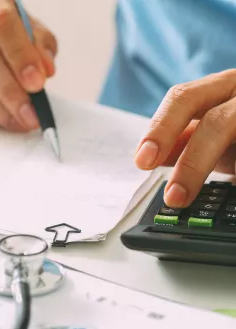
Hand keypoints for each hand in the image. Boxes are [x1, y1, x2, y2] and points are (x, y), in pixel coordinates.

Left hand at [134, 69, 235, 207]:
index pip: (182, 99)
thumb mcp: (210, 132)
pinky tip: (233, 184)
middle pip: (217, 122)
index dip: (160, 129)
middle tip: (174, 196)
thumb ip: (182, 141)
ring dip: (214, 170)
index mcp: (218, 88)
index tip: (143, 161)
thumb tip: (152, 158)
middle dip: (192, 162)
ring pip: (234, 132)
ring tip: (204, 199)